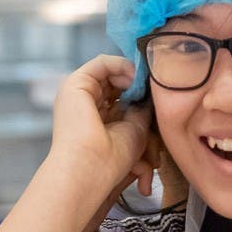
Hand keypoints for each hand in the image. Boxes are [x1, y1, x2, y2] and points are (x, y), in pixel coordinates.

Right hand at [49, 54, 154, 200]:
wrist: (91, 167)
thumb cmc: (113, 157)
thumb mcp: (135, 128)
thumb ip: (140, 108)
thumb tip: (149, 92)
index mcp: (97, 119)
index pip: (119, 95)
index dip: (138, 89)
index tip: (156, 91)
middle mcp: (85, 106)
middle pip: (114, 82)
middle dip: (136, 82)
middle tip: (153, 86)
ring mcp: (78, 94)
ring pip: (110, 72)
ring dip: (132, 75)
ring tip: (145, 85)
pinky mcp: (74, 84)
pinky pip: (101, 63)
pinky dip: (121, 65)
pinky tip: (135, 77)